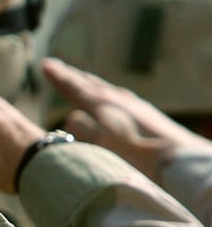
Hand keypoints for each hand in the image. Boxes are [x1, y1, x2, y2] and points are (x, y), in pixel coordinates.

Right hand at [42, 58, 211, 180]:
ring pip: (106, 89)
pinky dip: (108, 93)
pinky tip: (114, 99)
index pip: (74, 87)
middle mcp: (118, 99)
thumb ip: (82, 129)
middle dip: (72, 76)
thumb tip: (70, 116)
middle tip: (58, 67)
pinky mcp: (148, 115)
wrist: (180, 161)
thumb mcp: (102, 145)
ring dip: (90, 83)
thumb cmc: (137, 157)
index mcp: (102, 104)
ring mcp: (135, 105)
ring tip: (82, 79)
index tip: (45, 64)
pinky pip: (121, 97)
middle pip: (90, 83)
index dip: (58, 77)